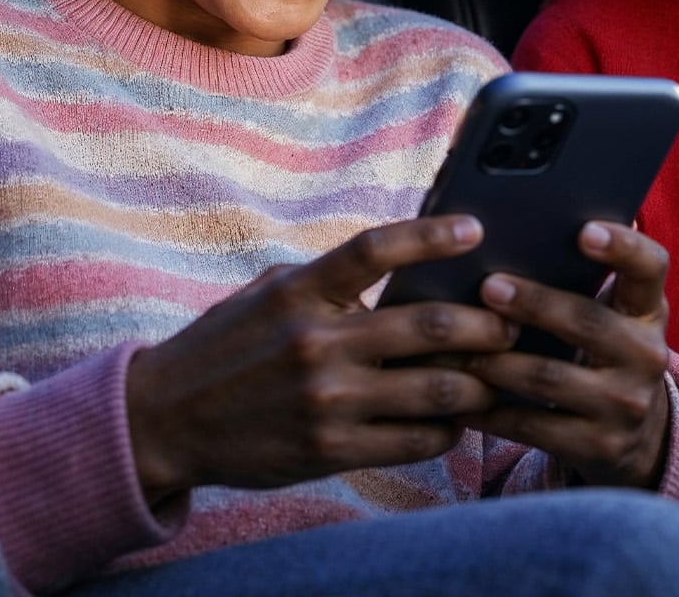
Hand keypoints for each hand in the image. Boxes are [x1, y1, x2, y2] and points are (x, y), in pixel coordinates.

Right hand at [124, 215, 517, 501]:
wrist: (164, 420)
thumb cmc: (227, 347)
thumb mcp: (268, 294)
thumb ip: (329, 280)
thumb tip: (402, 261)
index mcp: (300, 291)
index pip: (376, 249)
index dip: (432, 235)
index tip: (476, 228)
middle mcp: (316, 342)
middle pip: (428, 324)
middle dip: (486, 325)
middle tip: (513, 322)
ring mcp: (327, 401)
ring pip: (437, 389)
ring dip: (481, 382)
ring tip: (500, 374)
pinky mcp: (331, 450)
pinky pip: (415, 440)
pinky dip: (448, 428)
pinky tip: (458, 419)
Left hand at [462, 221, 672, 487]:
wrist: (636, 436)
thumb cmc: (603, 353)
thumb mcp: (612, 316)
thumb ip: (583, 279)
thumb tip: (514, 230)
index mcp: (648, 310)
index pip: (651, 266)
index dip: (623, 246)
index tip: (583, 231)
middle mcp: (646, 355)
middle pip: (588, 322)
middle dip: (534, 303)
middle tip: (488, 287)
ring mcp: (625, 405)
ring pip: (549, 378)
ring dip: (494, 362)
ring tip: (452, 347)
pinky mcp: (598, 446)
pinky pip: (533, 426)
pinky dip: (489, 410)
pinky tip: (457, 396)